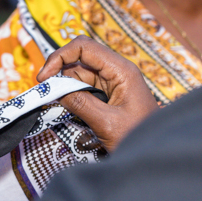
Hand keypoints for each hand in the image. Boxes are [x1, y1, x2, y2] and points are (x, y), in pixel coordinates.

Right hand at [36, 37, 158, 152]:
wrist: (157, 153)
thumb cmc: (139, 137)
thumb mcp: (106, 123)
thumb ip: (80, 104)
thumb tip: (56, 91)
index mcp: (121, 70)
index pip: (84, 47)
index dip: (60, 57)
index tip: (44, 77)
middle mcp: (117, 70)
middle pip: (80, 57)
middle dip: (60, 70)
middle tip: (45, 89)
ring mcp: (113, 81)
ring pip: (80, 72)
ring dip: (65, 84)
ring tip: (54, 100)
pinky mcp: (109, 93)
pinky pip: (85, 85)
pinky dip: (72, 92)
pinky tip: (65, 103)